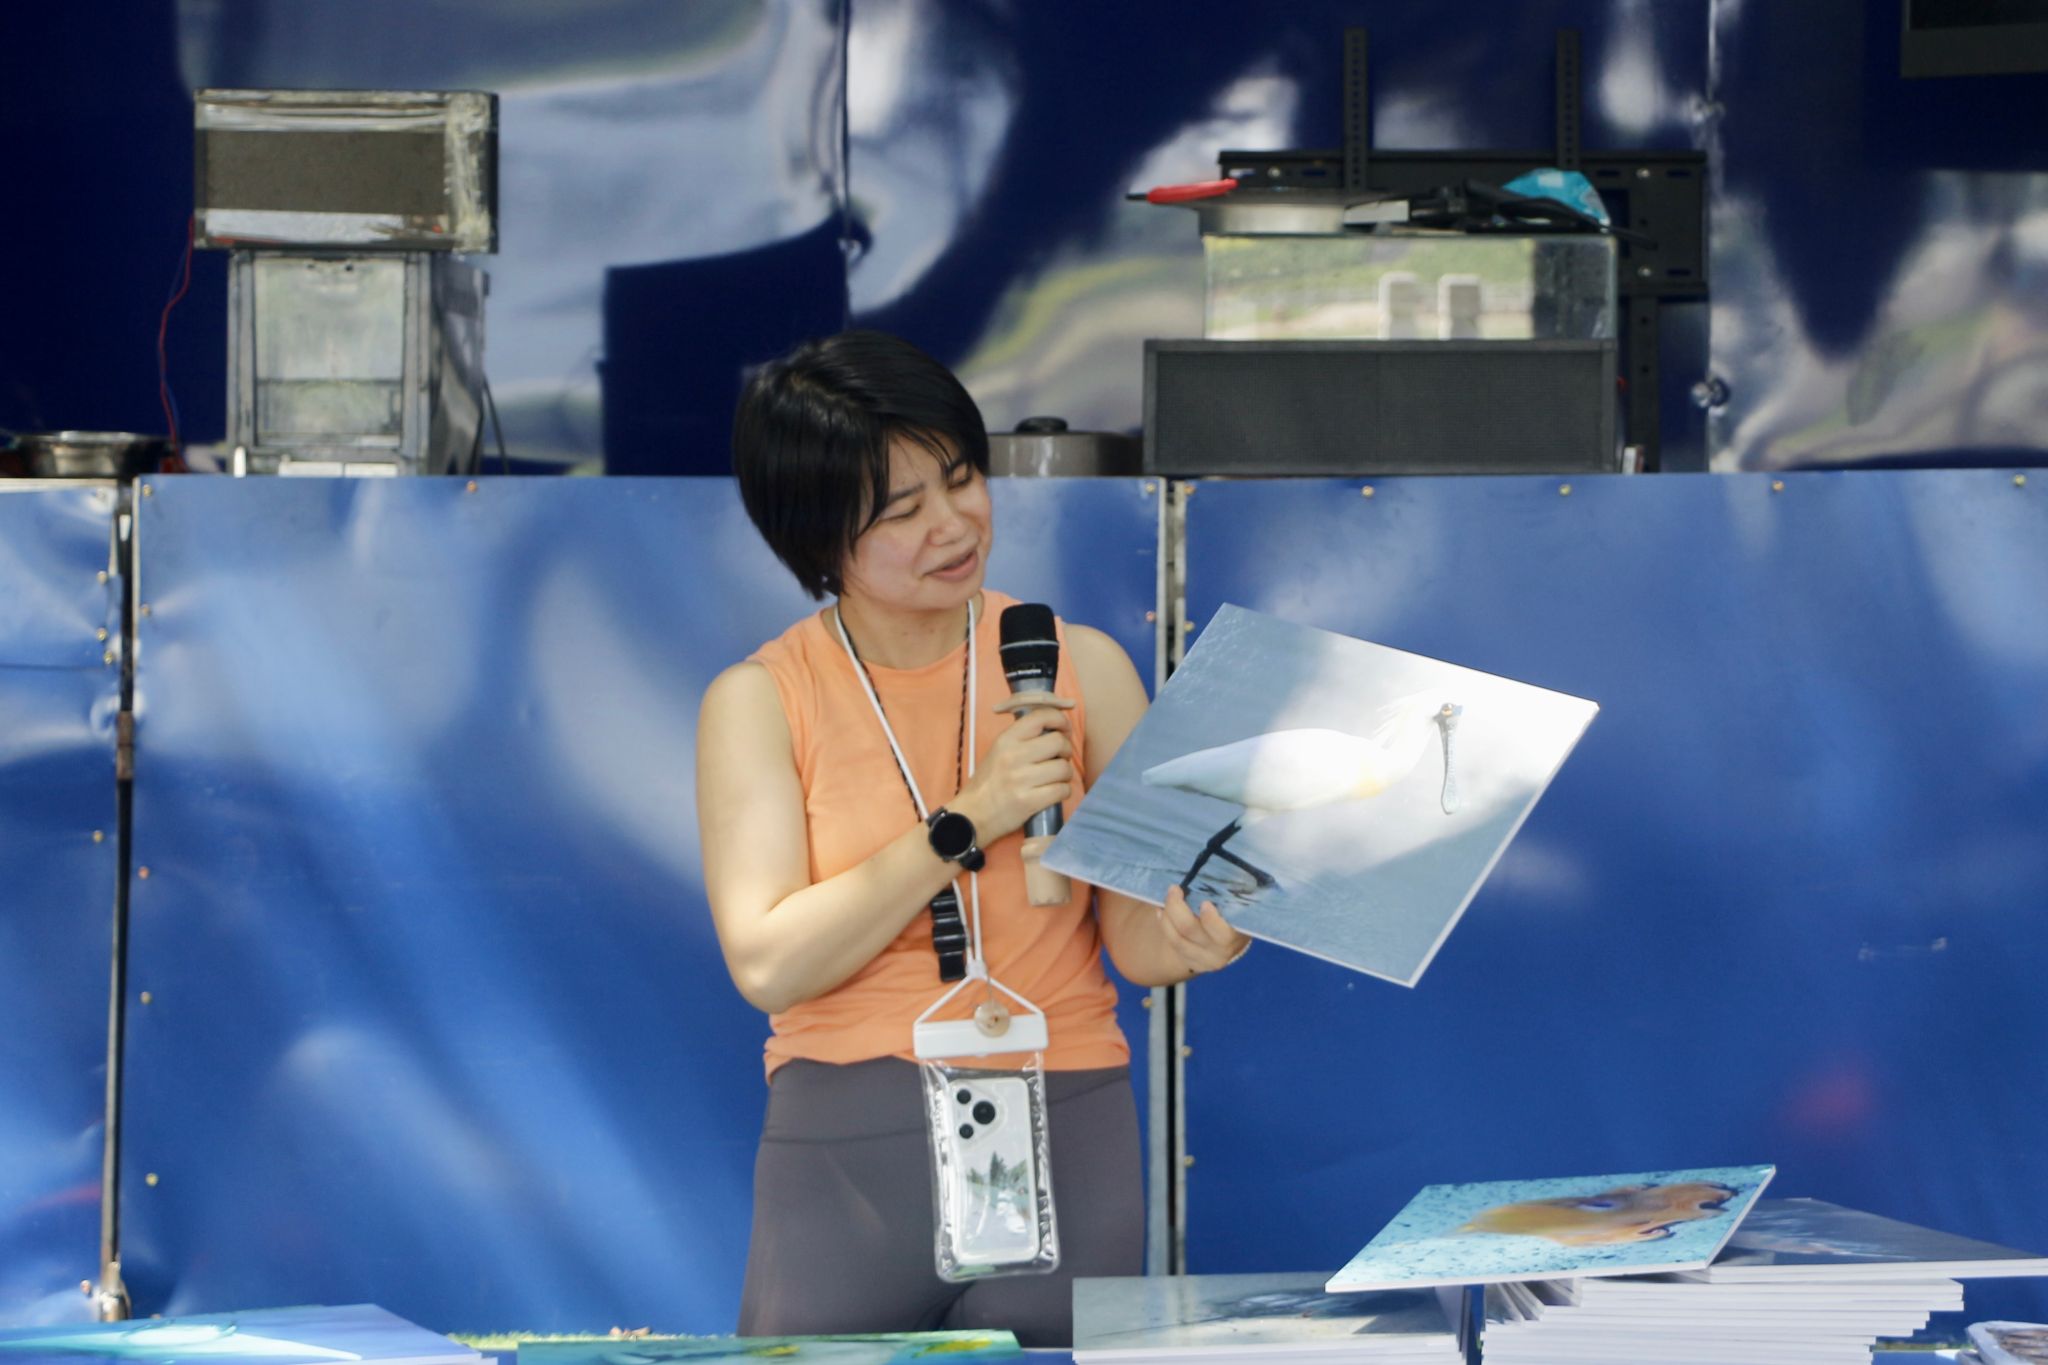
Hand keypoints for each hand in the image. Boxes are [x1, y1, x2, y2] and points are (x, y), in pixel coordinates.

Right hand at [951, 701, 1073, 844]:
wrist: (971, 815)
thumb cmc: (988, 783)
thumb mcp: (998, 751)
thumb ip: (1022, 739)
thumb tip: (1054, 729)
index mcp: (1006, 740)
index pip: (1041, 716)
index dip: (1060, 720)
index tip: (1064, 729)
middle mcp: (1013, 756)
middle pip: (1059, 742)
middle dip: (1066, 750)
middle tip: (1060, 758)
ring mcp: (1021, 779)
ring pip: (1064, 768)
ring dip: (1065, 774)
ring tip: (1055, 778)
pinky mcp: (1028, 801)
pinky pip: (1062, 790)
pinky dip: (1063, 791)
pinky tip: (1054, 792)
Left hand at [1158, 884, 1251, 976]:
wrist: (1234, 941)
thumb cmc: (1235, 911)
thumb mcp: (1238, 903)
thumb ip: (1229, 892)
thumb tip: (1214, 868)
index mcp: (1239, 933)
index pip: (1224, 933)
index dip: (1211, 920)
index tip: (1204, 903)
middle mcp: (1223, 950)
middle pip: (1191, 930)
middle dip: (1177, 908)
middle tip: (1174, 889)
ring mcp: (1206, 959)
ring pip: (1177, 939)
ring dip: (1167, 915)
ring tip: (1167, 897)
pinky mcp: (1192, 962)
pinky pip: (1173, 944)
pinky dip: (1165, 925)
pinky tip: (1161, 912)